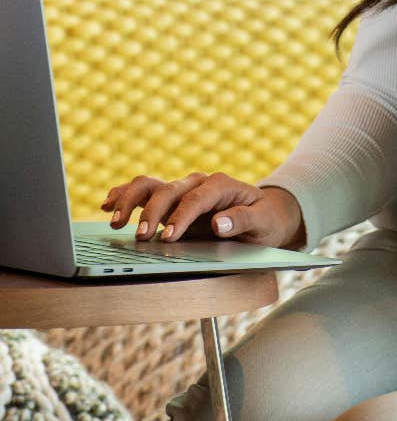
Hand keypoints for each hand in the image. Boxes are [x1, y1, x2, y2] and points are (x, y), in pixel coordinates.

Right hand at [101, 172, 305, 247]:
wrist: (264, 212)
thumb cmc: (264, 219)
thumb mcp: (263, 222)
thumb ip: (243, 221)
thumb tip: (219, 224)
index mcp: (221, 185)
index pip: (196, 199)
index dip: (181, 217)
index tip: (168, 237)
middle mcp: (198, 183)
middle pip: (168, 190)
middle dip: (152, 212)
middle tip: (141, 236)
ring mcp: (182, 190)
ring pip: (150, 185)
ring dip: (130, 200)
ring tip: (115, 221)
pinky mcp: (171, 201)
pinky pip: (143, 191)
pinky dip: (124, 194)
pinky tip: (108, 203)